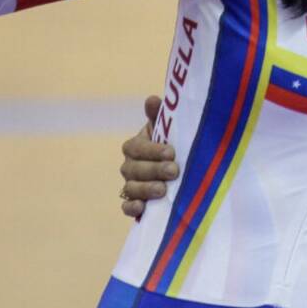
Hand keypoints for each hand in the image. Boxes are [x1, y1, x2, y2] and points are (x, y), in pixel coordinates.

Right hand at [119, 95, 178, 218]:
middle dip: (154, 170)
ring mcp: (131, 185)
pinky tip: (142, 207)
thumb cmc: (172, 143)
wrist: (180, 166)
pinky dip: (132, 208)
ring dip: (146, 190)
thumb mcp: (167, 129)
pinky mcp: (135, 203)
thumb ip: (158, 115)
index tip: (171, 152)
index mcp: (135, 146)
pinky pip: (127, 207)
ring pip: (131, 189)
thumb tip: (152, 99)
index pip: (136, 148)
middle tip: (174, 171)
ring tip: (163, 190)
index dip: (152, 150)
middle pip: (134, 169)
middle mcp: (130, 166)